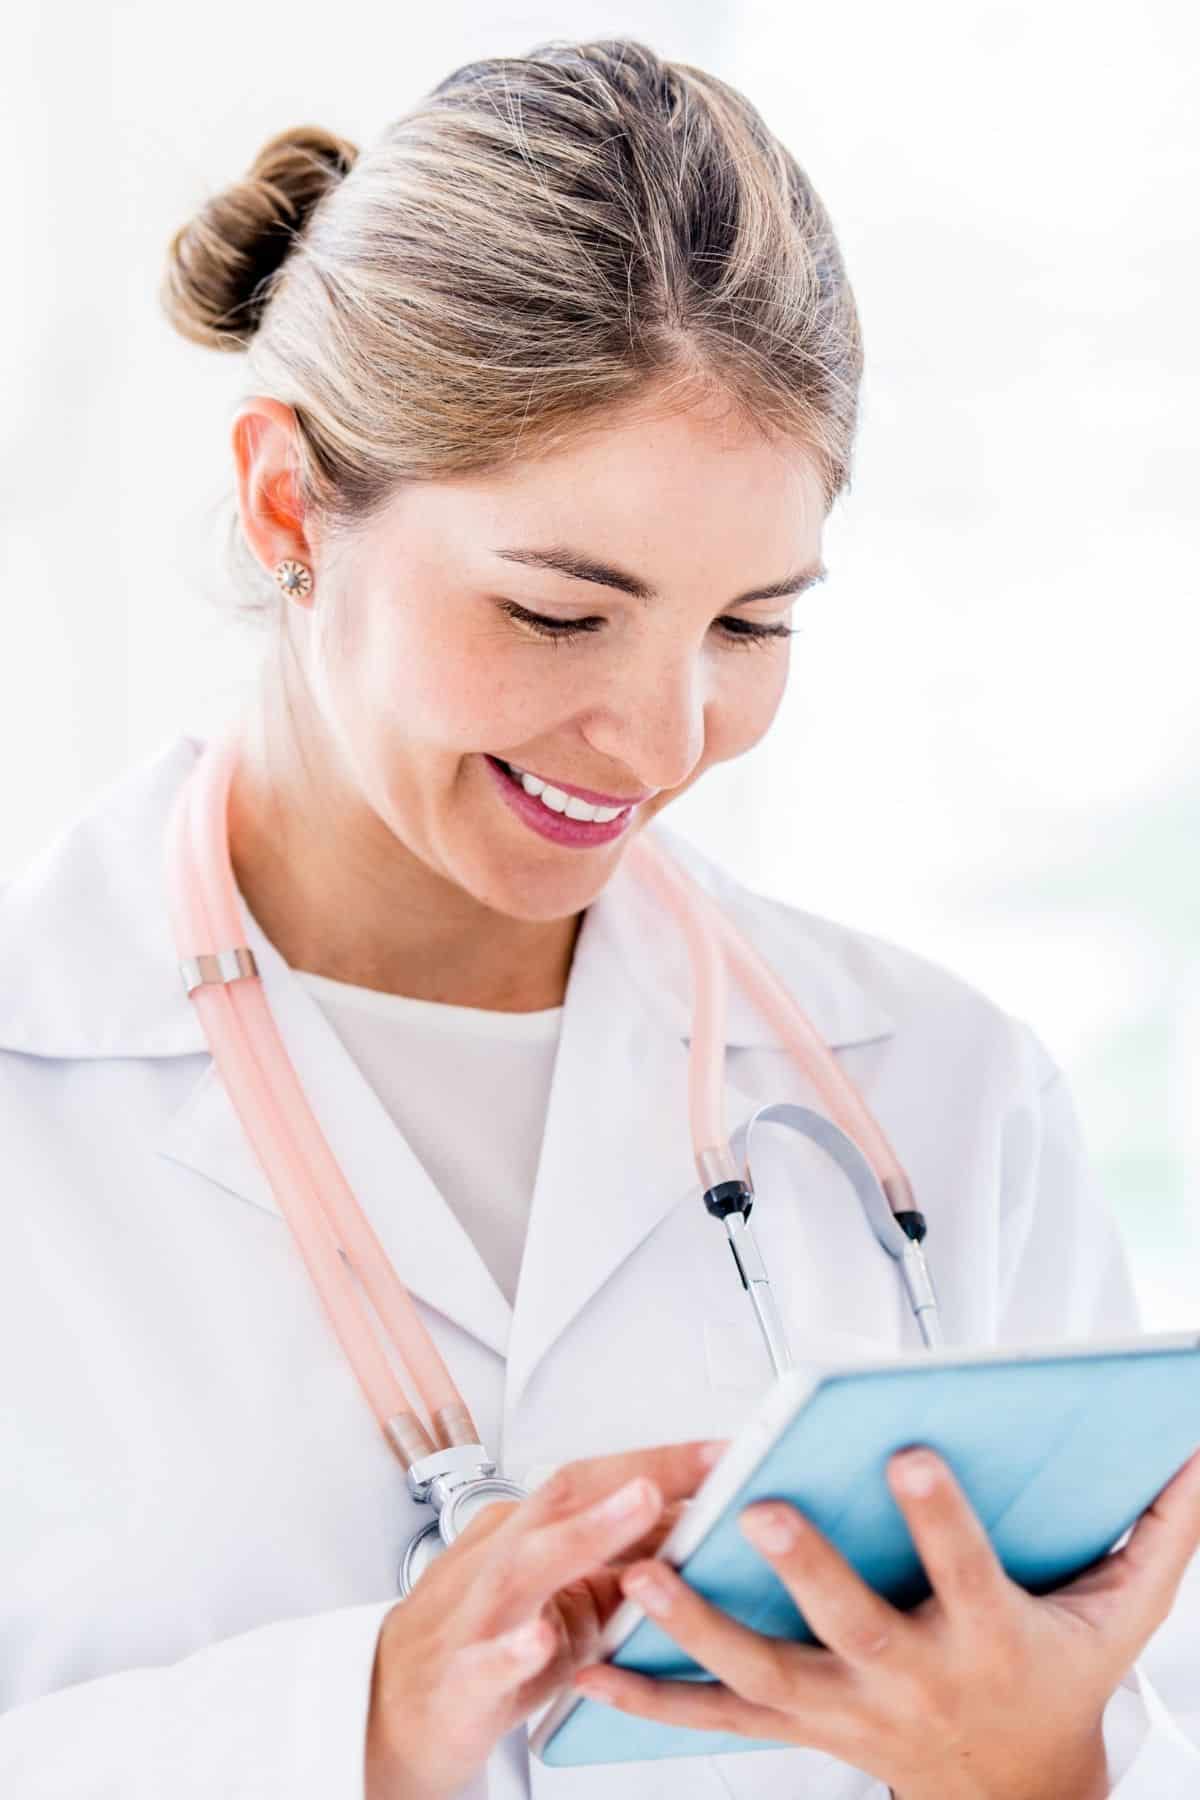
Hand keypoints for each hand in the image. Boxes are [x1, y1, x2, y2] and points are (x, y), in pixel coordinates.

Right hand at [364, 1437, 725, 1799]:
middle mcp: (502, 1557)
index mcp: (525, 1531)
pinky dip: (515, 1649)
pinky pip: (488, 1660)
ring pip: (530, 1562)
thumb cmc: (479, 1642)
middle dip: (642, 1473)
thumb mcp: (559, 1597)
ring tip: (641, 1507)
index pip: (597, 1478)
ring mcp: (479, 1614)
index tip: (726, 1450)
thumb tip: (700, 1533)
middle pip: (568, 1495)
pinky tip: (543, 1639)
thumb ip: (618, 1565)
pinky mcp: (463, 1677)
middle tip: (709, 1463)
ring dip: (590, 1531)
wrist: (387, 1707)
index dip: (662, 1460)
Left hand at [571, 1443, 1199, 1799]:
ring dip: (697, 1628)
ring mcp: (845, 1713)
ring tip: (640, 1575)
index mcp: (988, 1639)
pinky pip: (715, 1718)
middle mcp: (911, 1681)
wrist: (1017, 1798)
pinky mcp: (797, 1727)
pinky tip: (592, 1667)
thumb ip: (1161, 1526)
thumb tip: (1193, 1444)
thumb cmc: (1060, 1679)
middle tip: (758, 1508)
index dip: (941, 1519)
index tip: (910, 1453)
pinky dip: (652, 1696)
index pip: (966, 1574)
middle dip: (806, 1572)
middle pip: (851, 1628)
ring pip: (762, 1675)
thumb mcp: (1124, 1610)